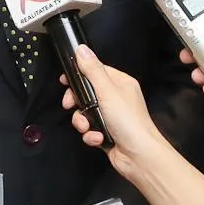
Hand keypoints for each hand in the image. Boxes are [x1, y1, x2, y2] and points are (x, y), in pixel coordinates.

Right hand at [62, 46, 163, 172]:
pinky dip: (91, 135)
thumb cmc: (128, 120)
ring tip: (88, 127)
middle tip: (69, 105)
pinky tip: (98, 138)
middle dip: (76, 102)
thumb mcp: (107, 91)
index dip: (79, 76)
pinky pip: (89, 130)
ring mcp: (111, 117)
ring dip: (82, 122)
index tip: (65, 81)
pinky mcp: (106, 133)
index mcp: (120, 83)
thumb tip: (81, 48)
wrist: (139, 155)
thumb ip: (92, 70)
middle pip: (86, 94)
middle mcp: (116, 98)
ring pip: (85, 113)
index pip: (95, 72)